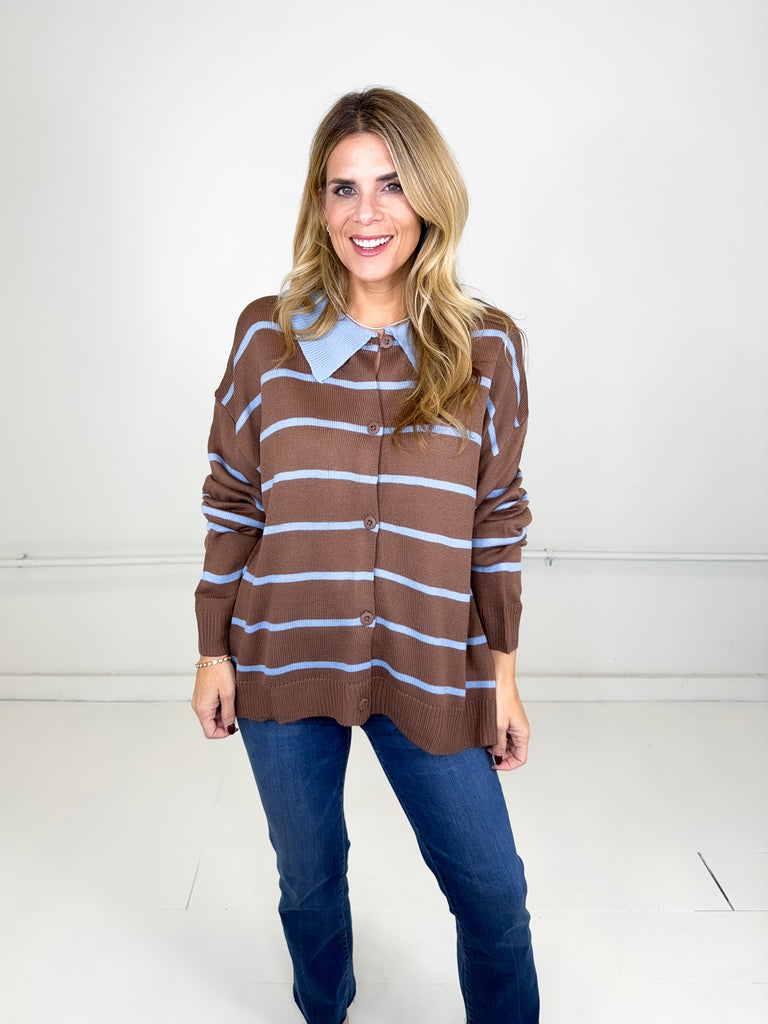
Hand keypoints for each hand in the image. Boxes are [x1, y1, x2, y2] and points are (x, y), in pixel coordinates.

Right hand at [191, 658, 236, 738]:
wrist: (213, 655)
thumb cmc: (220, 671)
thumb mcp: (228, 694)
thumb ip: (228, 713)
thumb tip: (229, 727)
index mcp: (202, 709)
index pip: (209, 732)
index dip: (223, 734)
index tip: (233, 727)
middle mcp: (197, 706)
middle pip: (210, 725)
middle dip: (223, 723)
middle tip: (235, 712)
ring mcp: (198, 700)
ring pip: (210, 716)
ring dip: (221, 714)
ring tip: (231, 701)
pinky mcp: (201, 695)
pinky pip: (209, 708)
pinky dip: (218, 707)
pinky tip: (226, 697)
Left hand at [488, 649, 529, 771]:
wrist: (498, 677)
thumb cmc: (501, 696)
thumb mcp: (498, 725)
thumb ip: (498, 743)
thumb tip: (497, 756)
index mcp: (522, 733)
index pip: (521, 758)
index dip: (508, 765)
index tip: (494, 764)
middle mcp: (519, 729)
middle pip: (513, 752)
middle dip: (500, 756)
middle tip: (485, 754)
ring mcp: (512, 723)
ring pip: (506, 743)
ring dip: (496, 746)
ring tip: (483, 743)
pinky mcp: (505, 717)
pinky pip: (502, 733)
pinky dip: (494, 737)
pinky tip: (484, 734)